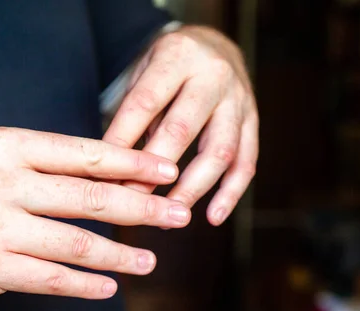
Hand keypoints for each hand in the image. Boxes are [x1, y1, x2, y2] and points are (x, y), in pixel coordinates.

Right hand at [0, 127, 189, 298]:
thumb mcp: (3, 159)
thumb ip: (54, 166)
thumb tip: (124, 178)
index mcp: (8, 146)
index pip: (85, 154)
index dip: (133, 163)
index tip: (168, 172)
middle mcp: (0, 182)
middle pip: (89, 198)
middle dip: (142, 208)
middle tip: (178, 215)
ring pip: (76, 244)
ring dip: (121, 254)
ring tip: (149, 261)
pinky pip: (52, 279)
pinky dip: (87, 285)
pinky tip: (111, 286)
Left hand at [103, 25, 257, 225]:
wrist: (213, 44)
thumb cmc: (168, 65)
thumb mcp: (144, 72)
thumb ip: (134, 112)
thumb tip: (116, 167)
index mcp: (178, 56)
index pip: (146, 102)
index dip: (124, 140)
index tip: (105, 172)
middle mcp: (213, 76)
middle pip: (183, 128)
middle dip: (156, 169)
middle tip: (133, 198)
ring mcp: (239, 99)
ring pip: (220, 150)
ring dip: (194, 187)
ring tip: (171, 214)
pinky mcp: (253, 121)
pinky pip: (246, 162)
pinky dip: (231, 193)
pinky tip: (213, 217)